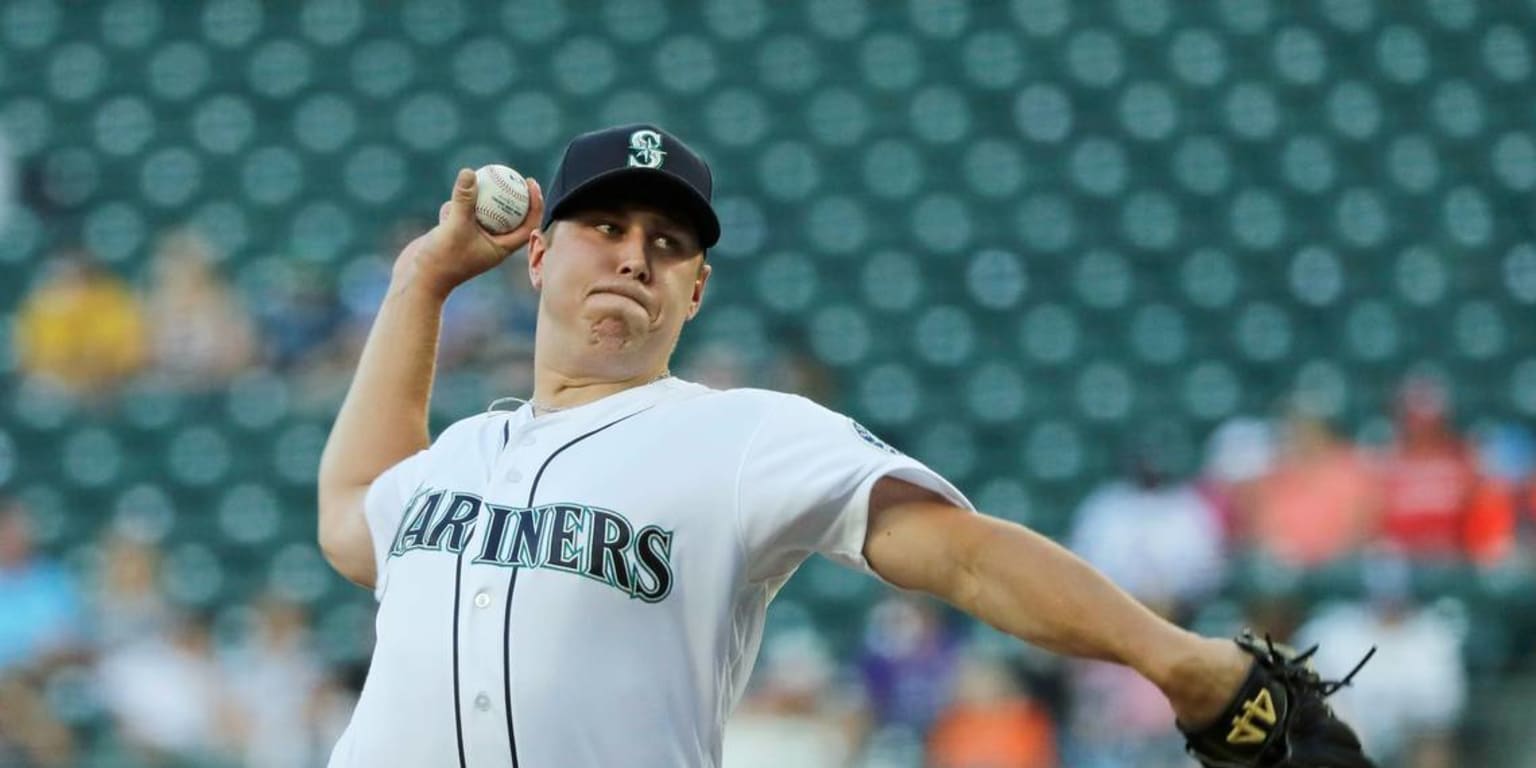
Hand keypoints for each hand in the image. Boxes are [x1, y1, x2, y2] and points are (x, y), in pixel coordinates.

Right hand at [394, 168, 545, 298]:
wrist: (417, 280)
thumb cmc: (441, 259)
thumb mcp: (455, 225)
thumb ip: (464, 199)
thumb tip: (469, 172)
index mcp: (501, 248)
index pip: (528, 224)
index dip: (534, 203)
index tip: (529, 182)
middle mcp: (489, 244)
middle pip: (507, 215)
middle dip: (510, 194)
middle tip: (508, 173)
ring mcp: (471, 239)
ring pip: (481, 212)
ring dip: (477, 198)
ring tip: (476, 183)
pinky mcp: (454, 235)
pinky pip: (459, 214)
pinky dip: (454, 209)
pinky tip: (445, 211)